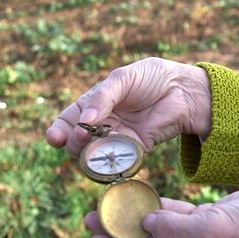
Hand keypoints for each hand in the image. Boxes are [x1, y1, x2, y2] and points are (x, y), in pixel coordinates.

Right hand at [46, 57, 211, 155]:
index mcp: (94, 104)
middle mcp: (103, 123)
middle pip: (78, 142)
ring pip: (97, 155)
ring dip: (92, 154)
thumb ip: (103, 98)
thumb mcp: (123, 80)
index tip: (55, 138)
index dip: (58, 131)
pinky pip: (122, 159)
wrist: (183, 89)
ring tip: (96, 145)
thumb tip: (85, 120)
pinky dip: (116, 159)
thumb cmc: (152, 77)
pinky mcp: (138, 148)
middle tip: (81, 136)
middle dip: (75, 143)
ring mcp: (119, 137)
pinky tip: (116, 153)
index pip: (68, 121)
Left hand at [85, 187, 238, 237]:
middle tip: (92, 217)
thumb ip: (171, 228)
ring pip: (158, 229)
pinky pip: (174, 216)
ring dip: (136, 216)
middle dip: (120, 231)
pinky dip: (158, 206)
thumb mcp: (207, 232)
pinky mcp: (205, 223)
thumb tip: (146, 221)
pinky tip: (139, 196)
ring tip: (108, 204)